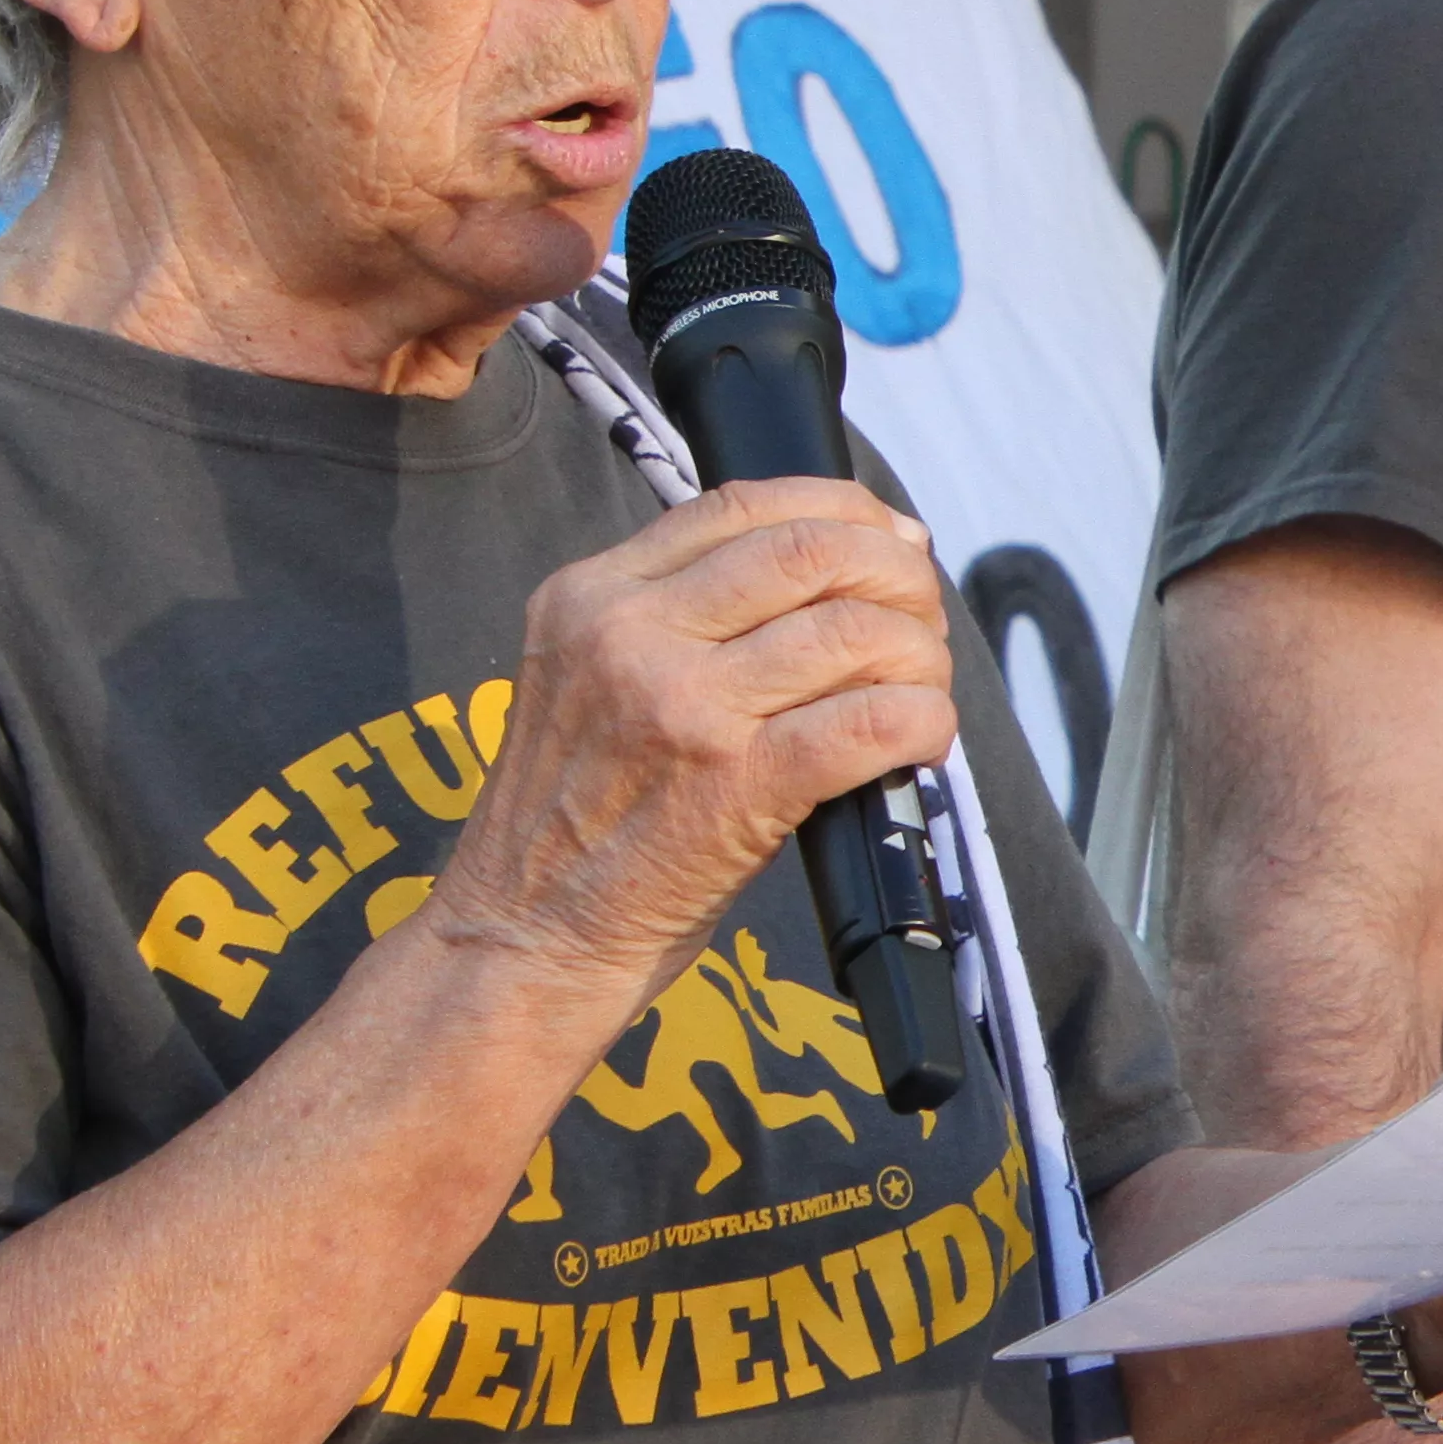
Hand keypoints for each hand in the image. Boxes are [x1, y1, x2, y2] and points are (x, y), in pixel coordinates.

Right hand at [416, 476, 957, 980]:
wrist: (520, 940)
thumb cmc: (572, 822)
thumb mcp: (586, 679)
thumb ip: (675, 617)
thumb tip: (832, 568)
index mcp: (593, 596)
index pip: (744, 503)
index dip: (844, 509)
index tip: (889, 539)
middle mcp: (631, 636)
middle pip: (811, 551)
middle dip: (897, 575)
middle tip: (921, 617)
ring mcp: (682, 708)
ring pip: (853, 630)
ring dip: (918, 654)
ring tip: (922, 686)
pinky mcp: (735, 787)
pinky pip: (867, 723)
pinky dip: (920, 720)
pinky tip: (922, 737)